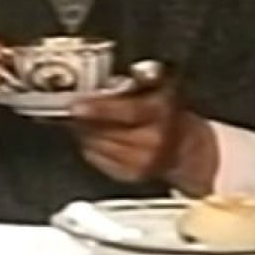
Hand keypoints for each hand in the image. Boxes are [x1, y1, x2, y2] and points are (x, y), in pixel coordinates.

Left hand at [68, 61, 218, 195]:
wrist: (182, 145)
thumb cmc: (162, 111)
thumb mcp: (156, 86)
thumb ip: (134, 79)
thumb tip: (103, 80)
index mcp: (161, 112)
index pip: (128, 112)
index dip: (99, 108)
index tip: (76, 105)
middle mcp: (154, 140)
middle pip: (108, 130)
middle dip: (85, 119)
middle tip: (72, 108)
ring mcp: (143, 161)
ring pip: (98, 145)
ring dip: (85, 131)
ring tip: (85, 120)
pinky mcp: (131, 175)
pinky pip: (97, 158)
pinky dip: (90, 145)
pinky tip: (95, 135)